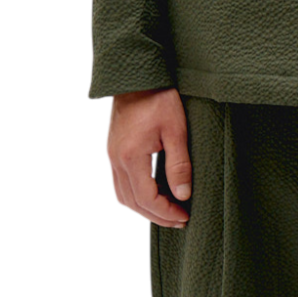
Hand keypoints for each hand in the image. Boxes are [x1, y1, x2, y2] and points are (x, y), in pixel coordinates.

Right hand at [106, 87, 192, 227]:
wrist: (137, 76)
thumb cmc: (159, 98)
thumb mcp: (176, 130)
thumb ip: (179, 165)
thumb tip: (183, 194)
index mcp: (131, 156)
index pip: (147, 198)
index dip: (166, 212)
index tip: (184, 216)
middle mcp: (117, 159)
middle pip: (133, 202)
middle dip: (157, 216)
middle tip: (180, 220)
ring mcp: (112, 156)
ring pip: (124, 196)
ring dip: (145, 209)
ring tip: (168, 212)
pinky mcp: (114, 151)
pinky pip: (121, 183)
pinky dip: (137, 196)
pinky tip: (154, 195)